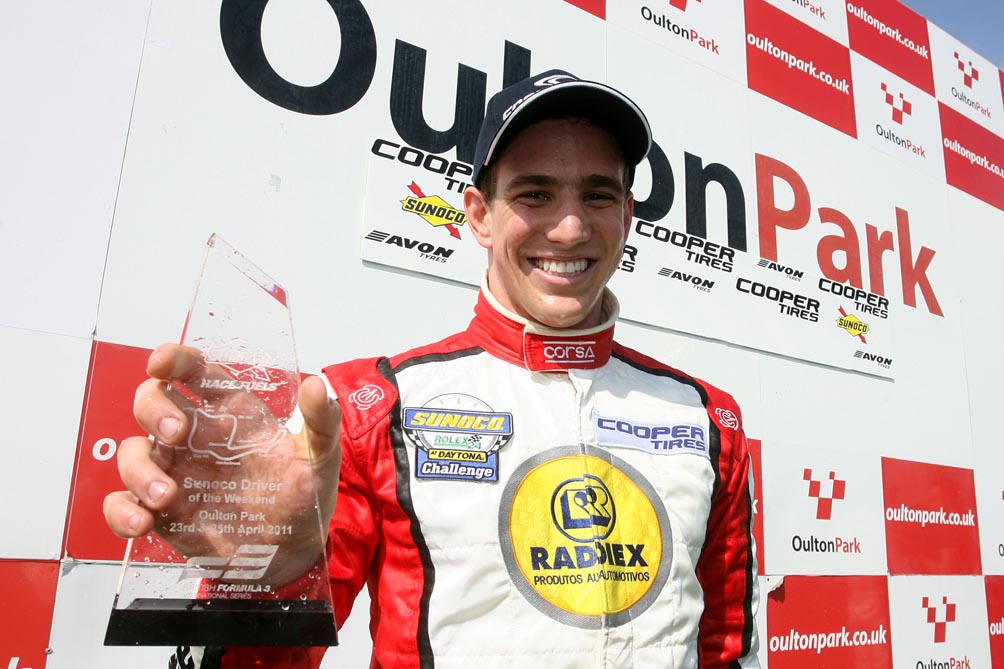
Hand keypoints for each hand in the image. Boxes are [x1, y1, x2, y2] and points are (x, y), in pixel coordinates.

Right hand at [103, 343, 341, 584]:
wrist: (293, 553)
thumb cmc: (303, 496)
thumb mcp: (320, 456)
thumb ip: (321, 420)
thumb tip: (315, 385)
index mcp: (231, 414)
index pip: (194, 372)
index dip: (174, 359)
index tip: (162, 362)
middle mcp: (196, 438)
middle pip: (153, 401)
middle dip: (153, 407)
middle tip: (177, 432)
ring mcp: (175, 474)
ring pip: (133, 452)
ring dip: (139, 468)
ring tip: (166, 494)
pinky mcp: (163, 513)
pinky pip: (122, 504)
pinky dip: (121, 511)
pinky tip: (142, 522)